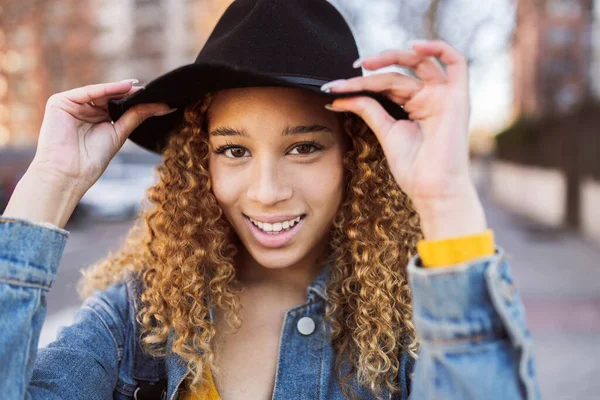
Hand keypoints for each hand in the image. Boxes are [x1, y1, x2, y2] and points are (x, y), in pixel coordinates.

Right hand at [30, 80, 172, 195]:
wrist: (69, 174)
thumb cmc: (91, 160)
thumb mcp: (119, 133)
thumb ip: (135, 116)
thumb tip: (160, 106)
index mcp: (95, 118)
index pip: (116, 104)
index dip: (135, 101)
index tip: (158, 98)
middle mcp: (82, 109)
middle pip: (109, 96)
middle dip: (131, 94)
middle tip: (154, 91)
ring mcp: (71, 104)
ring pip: (101, 92)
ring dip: (122, 90)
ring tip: (143, 90)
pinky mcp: (60, 102)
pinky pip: (88, 92)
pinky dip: (107, 89)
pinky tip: (125, 88)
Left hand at [322, 40, 485, 238]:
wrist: (432, 190)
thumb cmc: (414, 169)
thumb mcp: (386, 132)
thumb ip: (369, 109)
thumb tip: (340, 96)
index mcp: (416, 106)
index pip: (387, 84)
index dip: (360, 84)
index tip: (333, 90)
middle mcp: (432, 97)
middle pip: (398, 73)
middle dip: (369, 72)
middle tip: (342, 79)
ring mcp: (445, 96)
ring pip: (416, 64)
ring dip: (390, 58)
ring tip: (363, 64)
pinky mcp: (458, 97)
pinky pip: (456, 61)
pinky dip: (437, 48)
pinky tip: (412, 47)